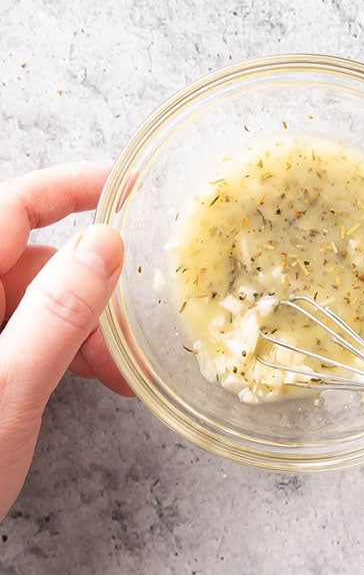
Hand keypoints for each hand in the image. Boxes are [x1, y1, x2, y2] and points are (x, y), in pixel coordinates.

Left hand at [0, 162, 130, 517]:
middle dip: (93, 287)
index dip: (73, 186)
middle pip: (31, 259)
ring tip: (121, 372)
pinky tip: (102, 382)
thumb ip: (56, 312)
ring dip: (87, 329)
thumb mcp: (7, 390)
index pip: (12, 205)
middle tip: (139, 324)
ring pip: (37, 302)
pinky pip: (29, 337)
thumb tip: (104, 244)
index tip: (132, 183)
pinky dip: (69, 353)